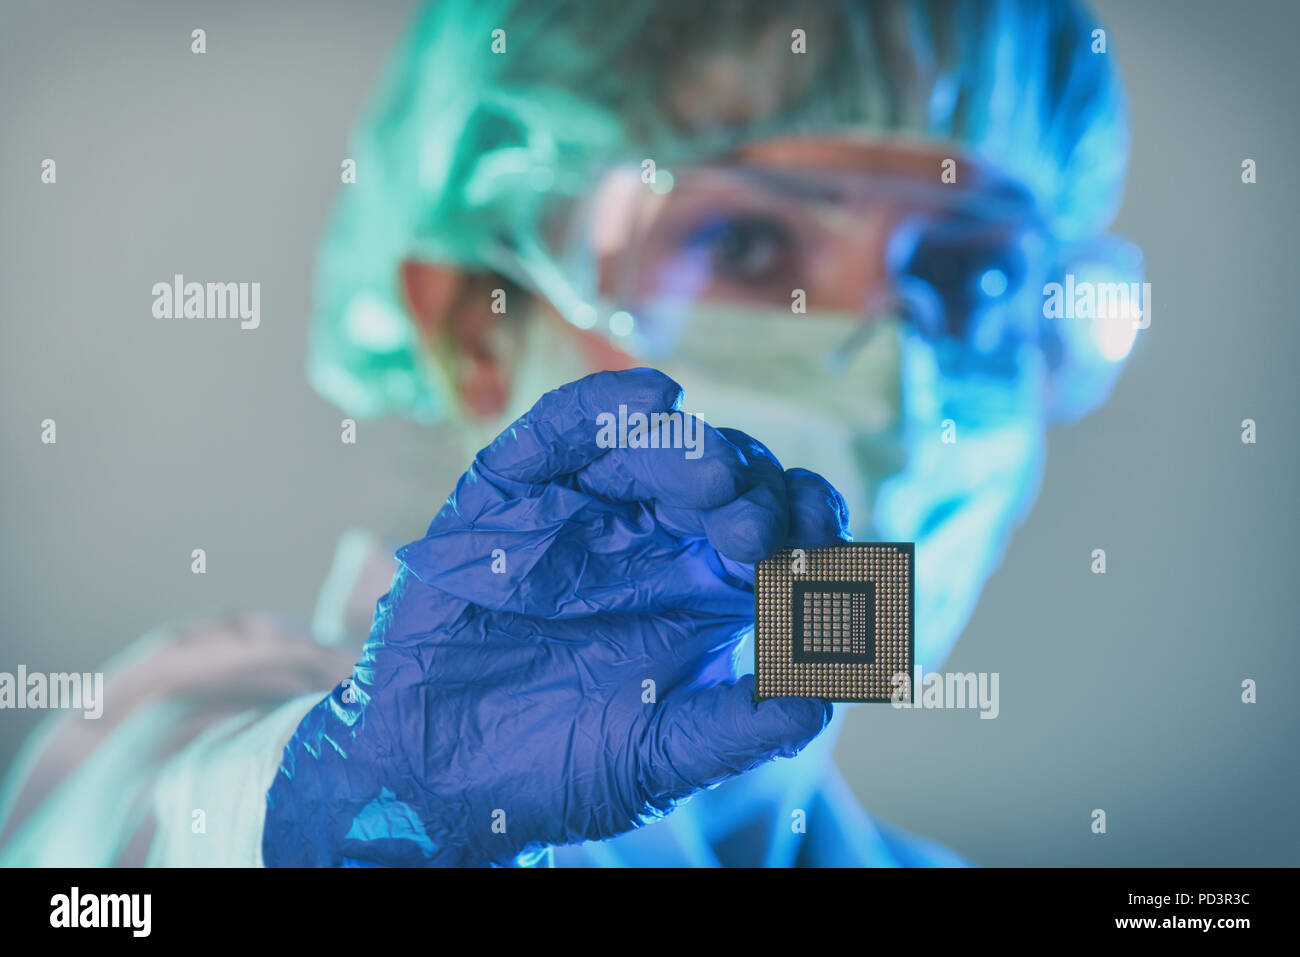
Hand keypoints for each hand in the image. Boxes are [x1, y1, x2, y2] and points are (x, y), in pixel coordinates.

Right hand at [263, 368, 849, 865]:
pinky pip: (557, 432)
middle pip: (726, 477)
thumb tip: (822, 697)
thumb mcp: (656, 757)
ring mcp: (581, 510)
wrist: (433, 778)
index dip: (807, 528)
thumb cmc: (548, 768)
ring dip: (691, 449)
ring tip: (712, 476)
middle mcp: (650, 538)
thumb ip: (736, 729)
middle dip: (753, 493)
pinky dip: (601, 406)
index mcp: (699, 589)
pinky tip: (654, 398)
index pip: (776, 529)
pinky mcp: (509, 495)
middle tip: (750, 533)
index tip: (816, 558)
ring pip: (652, 444)